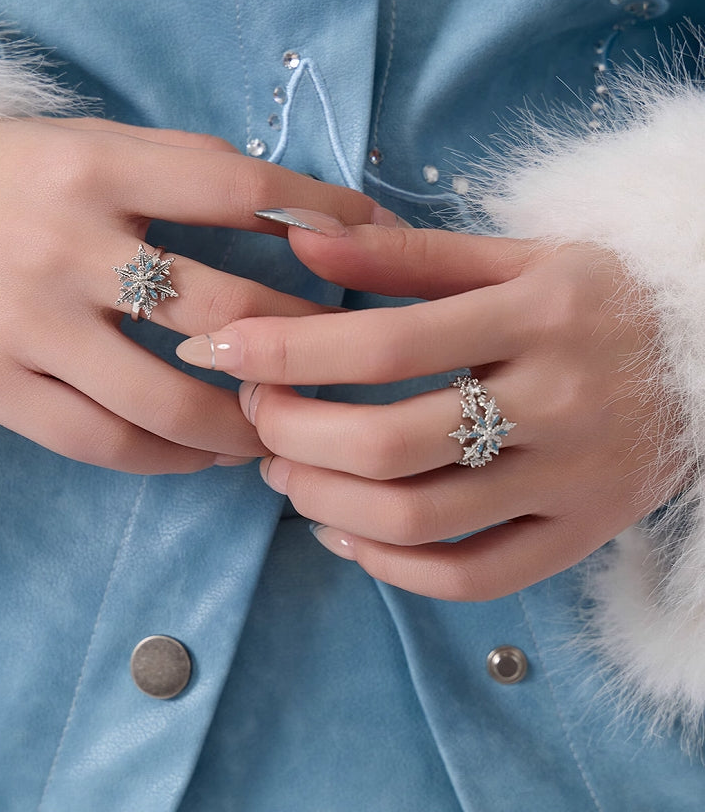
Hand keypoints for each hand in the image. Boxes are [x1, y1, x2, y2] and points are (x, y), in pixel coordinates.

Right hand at [0, 123, 378, 472]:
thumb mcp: (83, 141)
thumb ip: (178, 166)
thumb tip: (288, 205)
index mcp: (96, 164)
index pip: (239, 186)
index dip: (322, 214)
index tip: (379, 240)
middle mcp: (67, 241)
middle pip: (222, 305)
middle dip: (302, 342)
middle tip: (342, 364)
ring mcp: (26, 319)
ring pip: (168, 398)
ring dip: (243, 423)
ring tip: (279, 428)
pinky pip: (102, 440)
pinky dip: (170, 458)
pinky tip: (205, 455)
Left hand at [177, 215, 668, 597]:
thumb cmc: (595, 297)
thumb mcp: (514, 256)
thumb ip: (405, 253)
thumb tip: (298, 239)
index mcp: (539, 314)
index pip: (387, 343)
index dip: (288, 351)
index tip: (220, 347)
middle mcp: (560, 401)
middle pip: (393, 443)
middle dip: (295, 433)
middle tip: (255, 413)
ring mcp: (574, 480)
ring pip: (422, 520)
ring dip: (325, 501)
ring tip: (283, 469)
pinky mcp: (581, 534)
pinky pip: (473, 577)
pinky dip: (390, 567)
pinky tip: (343, 531)